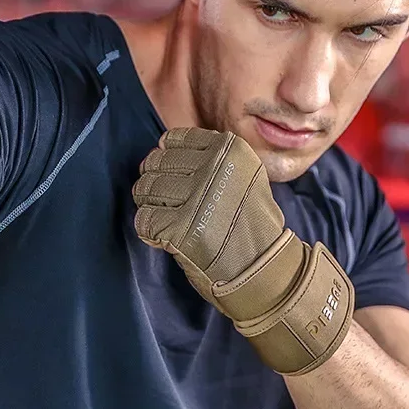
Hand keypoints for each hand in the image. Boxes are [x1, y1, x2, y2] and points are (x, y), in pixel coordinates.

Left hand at [132, 128, 353, 374]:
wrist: (263, 268)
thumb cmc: (247, 223)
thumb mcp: (242, 175)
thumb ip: (209, 158)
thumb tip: (159, 152)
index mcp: (230, 150)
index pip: (173, 140)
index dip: (166, 158)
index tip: (172, 175)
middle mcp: (214, 168)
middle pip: (156, 163)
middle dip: (154, 183)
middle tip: (165, 201)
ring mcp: (197, 198)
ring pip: (147, 189)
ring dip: (149, 205)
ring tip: (165, 218)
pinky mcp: (180, 227)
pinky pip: (145, 220)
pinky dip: (149, 230)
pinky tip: (165, 237)